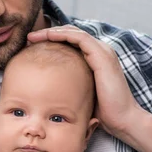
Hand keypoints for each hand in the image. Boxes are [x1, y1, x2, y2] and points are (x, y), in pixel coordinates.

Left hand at [27, 26, 143, 138]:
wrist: (122, 120)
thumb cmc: (103, 113)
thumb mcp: (82, 95)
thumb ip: (71, 87)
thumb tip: (49, 92)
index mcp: (96, 59)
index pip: (71, 42)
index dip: (52, 41)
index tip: (32, 47)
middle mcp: (101, 52)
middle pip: (71, 34)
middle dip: (49, 33)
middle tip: (29, 38)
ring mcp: (103, 52)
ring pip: (74, 32)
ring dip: (52, 32)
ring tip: (33, 36)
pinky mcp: (102, 56)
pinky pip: (80, 38)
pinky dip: (63, 35)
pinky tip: (48, 37)